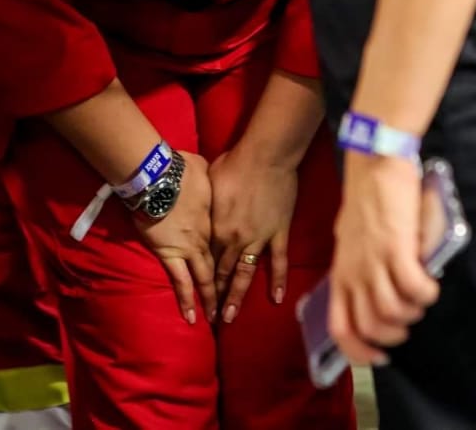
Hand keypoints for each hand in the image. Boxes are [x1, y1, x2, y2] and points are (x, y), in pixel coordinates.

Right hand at [130, 151, 216, 324]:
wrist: (160, 176)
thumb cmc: (182, 170)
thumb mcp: (207, 172)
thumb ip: (210, 183)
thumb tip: (209, 178)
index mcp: (217, 220)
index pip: (228, 245)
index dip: (233, 259)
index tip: (240, 271)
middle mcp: (208, 238)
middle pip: (220, 266)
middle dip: (227, 287)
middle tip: (233, 305)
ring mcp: (190, 248)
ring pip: (204, 277)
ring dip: (210, 298)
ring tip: (217, 317)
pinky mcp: (170, 254)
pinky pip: (181, 282)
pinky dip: (186, 299)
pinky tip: (191, 316)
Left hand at [209, 144, 298, 322]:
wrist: (264, 157)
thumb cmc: (234, 165)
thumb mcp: (209, 185)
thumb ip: (206, 206)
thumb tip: (198, 210)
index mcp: (216, 229)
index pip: (206, 258)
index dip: (201, 277)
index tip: (196, 294)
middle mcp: (235, 240)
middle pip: (223, 272)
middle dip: (216, 295)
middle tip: (211, 317)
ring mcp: (258, 239)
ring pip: (246, 274)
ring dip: (238, 296)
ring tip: (231, 317)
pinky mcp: (278, 233)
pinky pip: (278, 261)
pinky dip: (277, 280)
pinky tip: (276, 299)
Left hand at [327, 153, 439, 364]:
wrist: (375, 163)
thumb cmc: (367, 198)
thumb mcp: (351, 240)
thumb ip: (359, 266)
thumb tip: (376, 288)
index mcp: (340, 273)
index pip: (340, 328)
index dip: (360, 352)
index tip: (380, 356)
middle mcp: (353, 273)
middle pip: (370, 327)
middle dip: (395, 334)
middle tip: (409, 319)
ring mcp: (374, 262)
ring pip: (393, 312)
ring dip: (412, 313)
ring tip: (421, 298)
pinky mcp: (397, 248)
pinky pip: (414, 288)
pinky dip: (426, 293)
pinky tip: (431, 283)